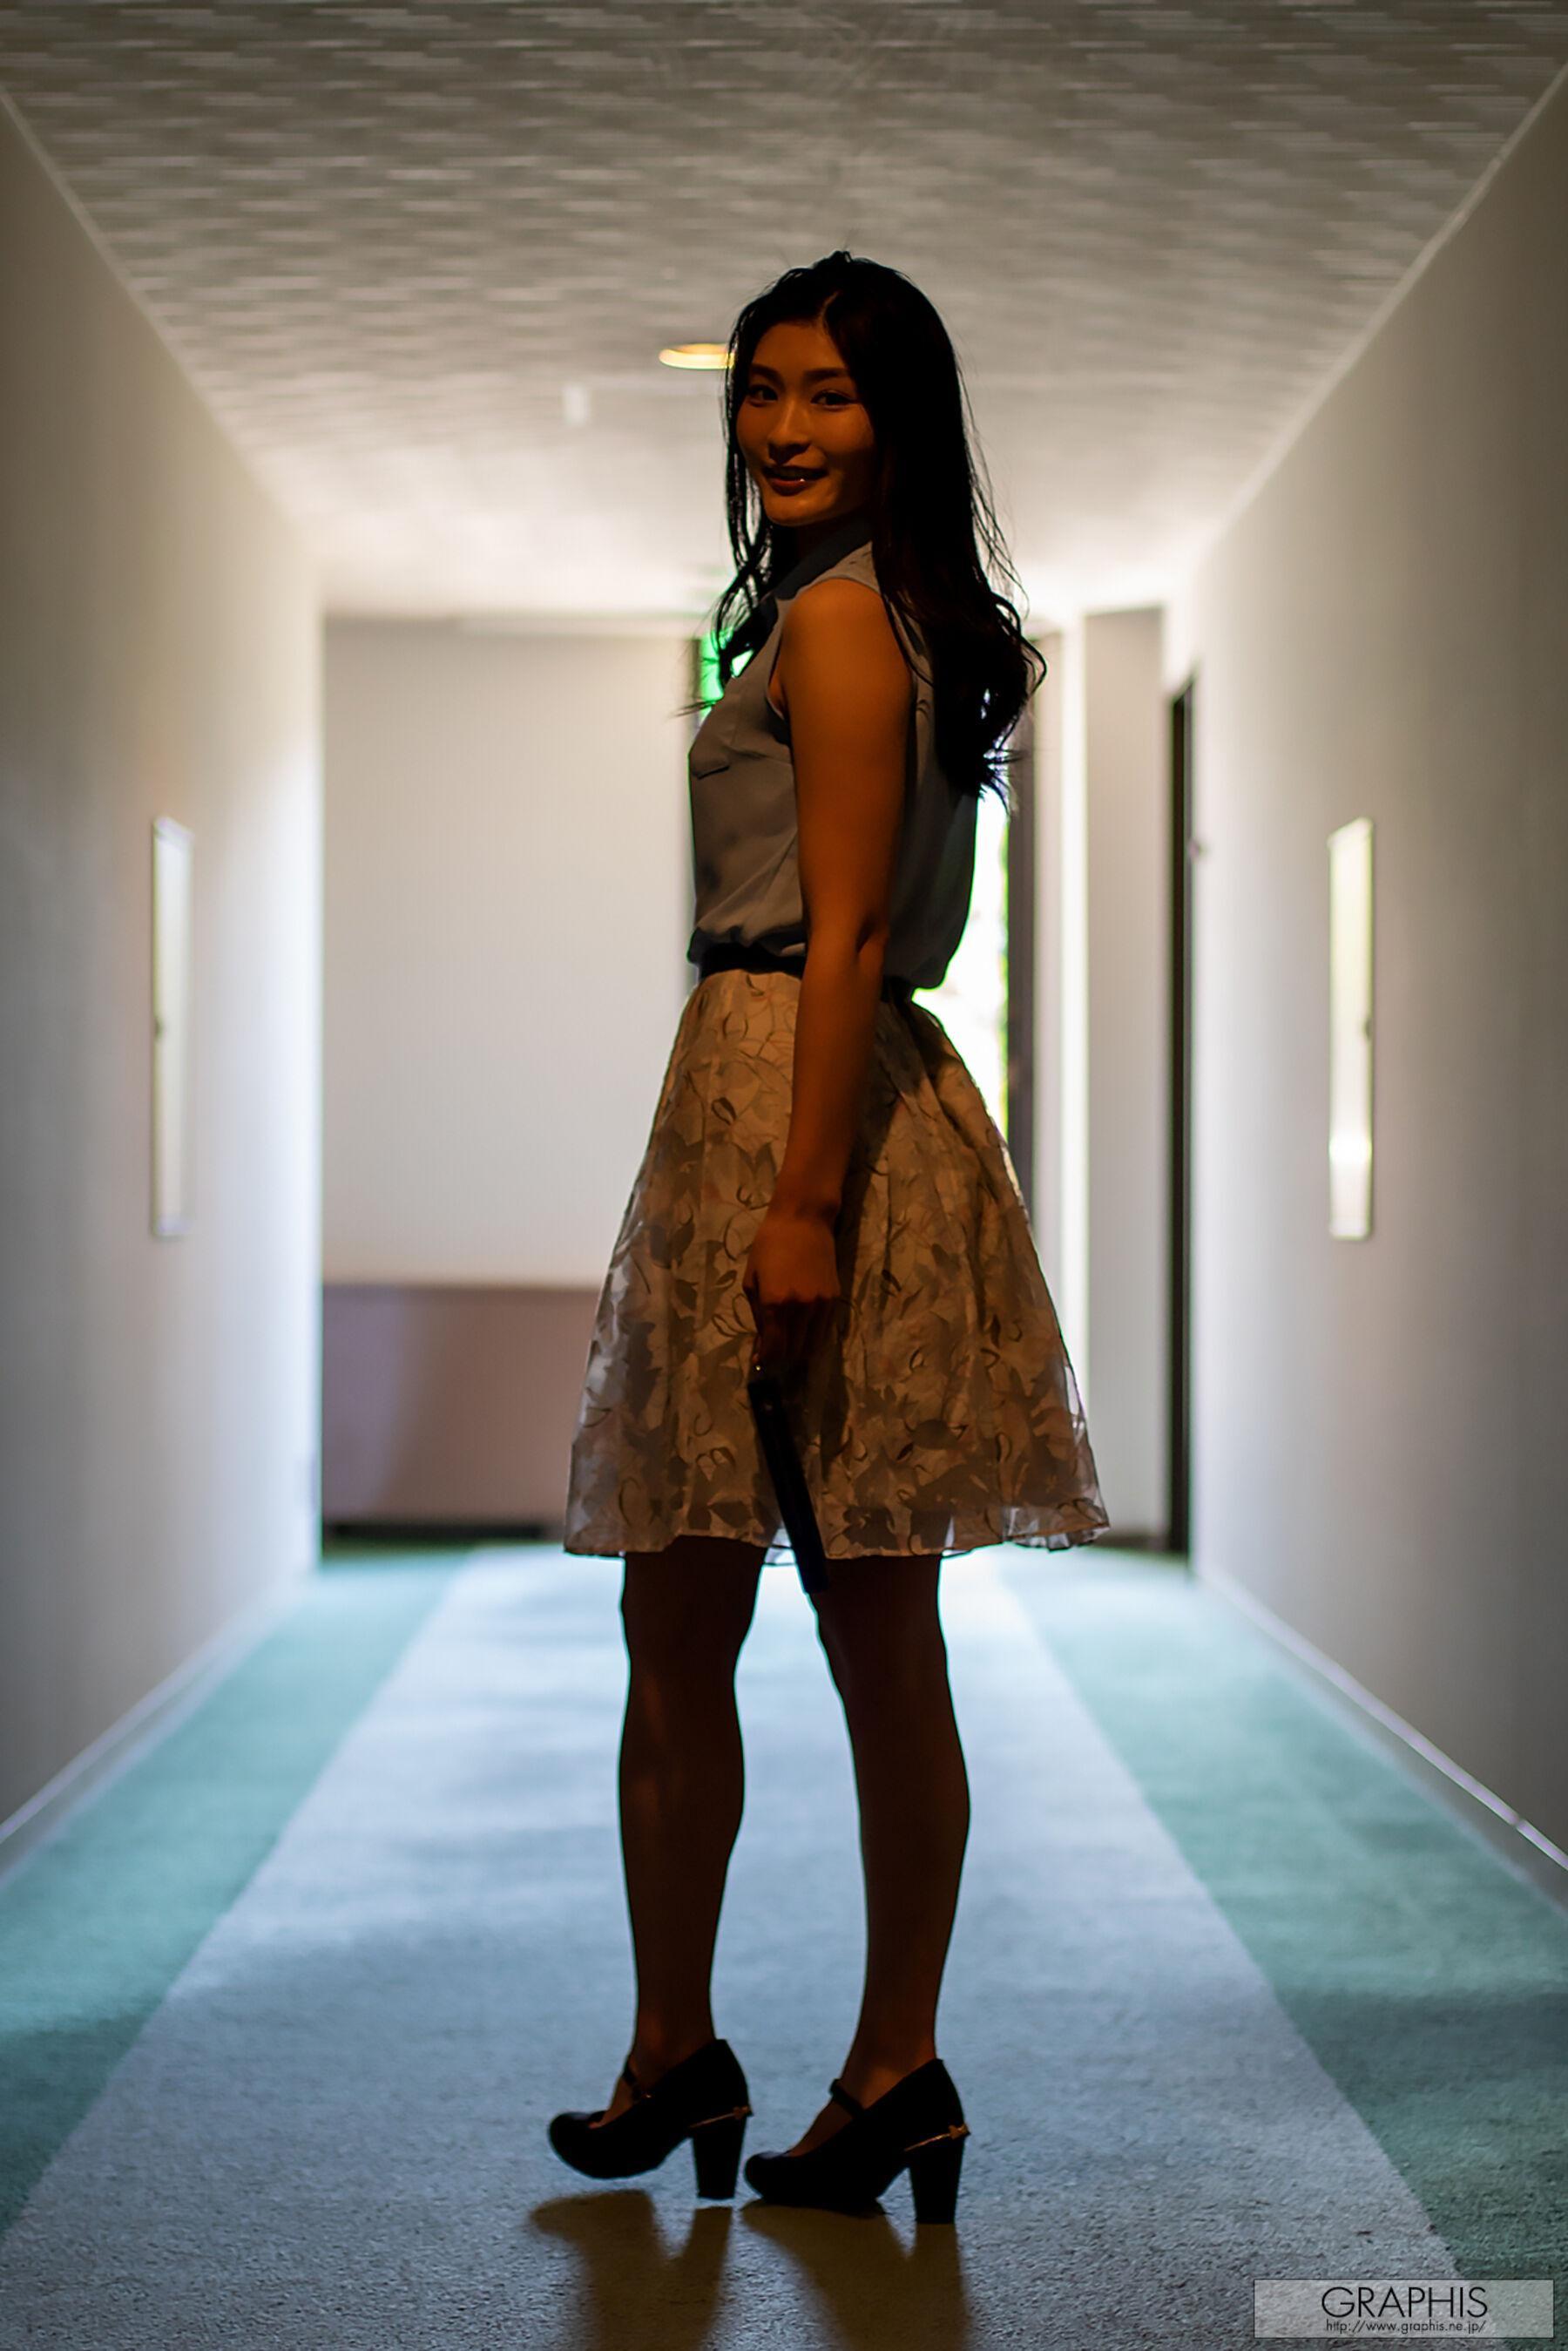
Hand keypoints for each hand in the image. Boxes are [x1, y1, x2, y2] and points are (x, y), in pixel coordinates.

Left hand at [742, 1203, 841, 1373]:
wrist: (804, 1220)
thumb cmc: (769, 1244)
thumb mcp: (752, 1279)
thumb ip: (758, 1314)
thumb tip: (761, 1342)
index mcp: (776, 1303)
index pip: (774, 1348)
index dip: (766, 1359)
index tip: (760, 1361)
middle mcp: (800, 1309)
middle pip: (794, 1351)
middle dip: (781, 1357)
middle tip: (772, 1352)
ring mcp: (821, 1305)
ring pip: (813, 1345)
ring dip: (799, 1350)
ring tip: (789, 1344)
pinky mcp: (835, 1299)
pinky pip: (825, 1330)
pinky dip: (813, 1337)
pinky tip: (803, 1332)